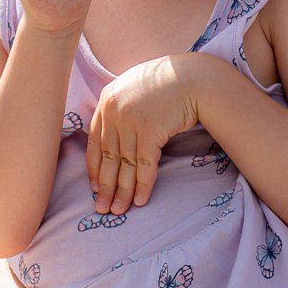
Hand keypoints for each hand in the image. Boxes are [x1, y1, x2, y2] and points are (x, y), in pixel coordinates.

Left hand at [86, 54, 214, 213]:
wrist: (193, 77)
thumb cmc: (167, 83)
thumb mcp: (133, 88)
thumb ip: (119, 109)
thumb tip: (112, 138)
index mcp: (106, 100)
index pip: (94, 142)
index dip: (95, 168)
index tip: (94, 187)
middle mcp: (114, 111)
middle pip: (107, 157)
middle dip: (105, 187)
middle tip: (102, 208)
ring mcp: (131, 121)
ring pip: (124, 165)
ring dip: (122, 191)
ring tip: (119, 210)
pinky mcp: (150, 131)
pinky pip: (144, 165)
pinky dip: (142, 185)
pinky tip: (139, 200)